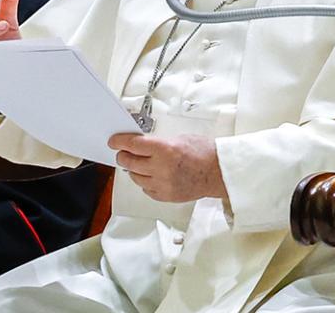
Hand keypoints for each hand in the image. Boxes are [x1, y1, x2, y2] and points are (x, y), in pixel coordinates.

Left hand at [108, 133, 227, 201]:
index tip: (114, 141)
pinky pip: (146, 189)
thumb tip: (143, 145)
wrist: (220, 172)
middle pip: (129, 162)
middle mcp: (161, 168)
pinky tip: (151, 175)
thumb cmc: (205, 153)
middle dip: (123, 155)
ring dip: (134, 169)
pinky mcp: (165, 196)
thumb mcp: (180, 138)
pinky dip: (145, 181)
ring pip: (135, 177)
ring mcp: (162, 184)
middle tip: (123, 152)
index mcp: (165, 149)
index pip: (133, 145)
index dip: (120, 142)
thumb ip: (159, 143)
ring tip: (140, 164)